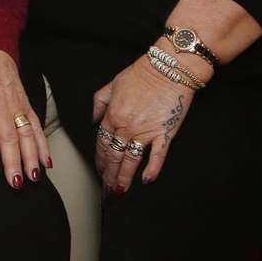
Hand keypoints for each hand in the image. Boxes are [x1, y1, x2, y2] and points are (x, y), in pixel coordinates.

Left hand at [0, 46, 50, 187]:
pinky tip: (46, 162)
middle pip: (8, 139)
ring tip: (33, 177)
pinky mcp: (26, 106)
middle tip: (15, 183)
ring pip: (26, 135)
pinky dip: (43, 145)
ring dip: (31, 157)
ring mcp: (16, 107)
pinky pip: (37, 127)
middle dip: (13, 163)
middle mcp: (0, 108)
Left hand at [91, 57, 193, 192]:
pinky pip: (157, 155)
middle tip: (107, 190)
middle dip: (109, 175)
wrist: (168, 69)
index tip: (99, 171)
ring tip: (120, 190)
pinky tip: (146, 180)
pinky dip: (152, 169)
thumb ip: (99, 104)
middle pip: (114, 156)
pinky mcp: (165, 133)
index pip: (101, 144)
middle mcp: (127, 127)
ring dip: (124, 177)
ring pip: (131, 160)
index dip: (99, 160)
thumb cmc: (141, 75)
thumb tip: (93, 121)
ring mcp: (146, 132)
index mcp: (112, 116)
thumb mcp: (110, 85)